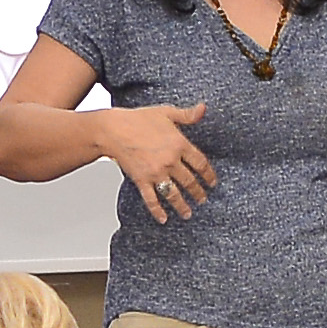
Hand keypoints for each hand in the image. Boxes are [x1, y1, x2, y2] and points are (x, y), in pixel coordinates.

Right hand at [103, 105, 217, 220]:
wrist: (114, 129)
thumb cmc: (138, 119)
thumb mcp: (166, 112)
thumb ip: (187, 115)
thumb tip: (203, 109)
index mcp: (179, 144)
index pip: (201, 163)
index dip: (209, 175)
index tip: (212, 182)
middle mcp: (170, 161)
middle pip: (190, 181)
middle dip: (198, 192)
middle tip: (203, 199)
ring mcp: (156, 172)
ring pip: (174, 193)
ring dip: (182, 205)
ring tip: (188, 213)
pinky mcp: (142, 180)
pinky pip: (151, 199)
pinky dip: (158, 211)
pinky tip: (164, 218)